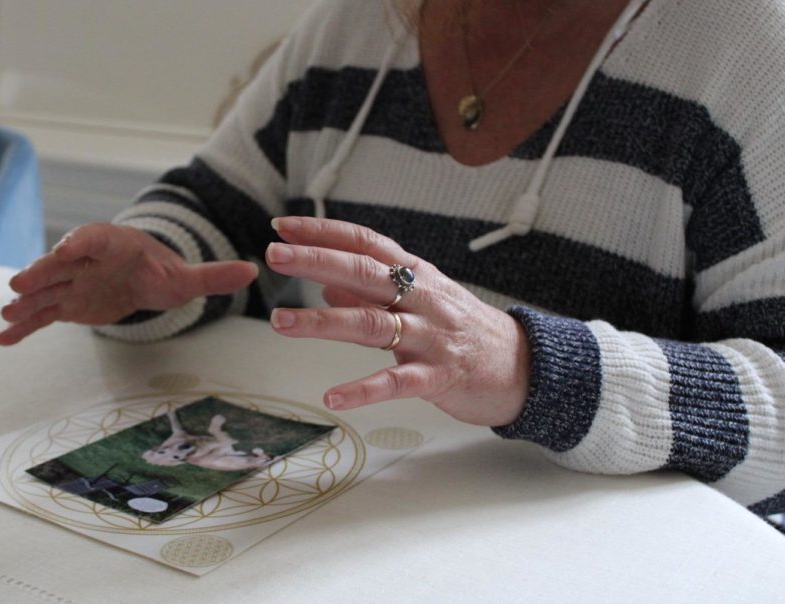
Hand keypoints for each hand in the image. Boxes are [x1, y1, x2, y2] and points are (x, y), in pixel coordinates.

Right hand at [0, 223, 257, 345]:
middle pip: (60, 263)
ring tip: (5, 316)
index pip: (92, 238)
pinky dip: (23, 327)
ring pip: (46, 291)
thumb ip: (213, 275)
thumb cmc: (162, 271)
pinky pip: (42, 315)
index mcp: (113, 243)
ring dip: (26, 303)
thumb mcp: (186, 277)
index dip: (78, 243)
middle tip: (20, 284)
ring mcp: (72, 282)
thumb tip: (254, 270)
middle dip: (41, 273)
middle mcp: (86, 260)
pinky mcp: (66, 304)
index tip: (65, 250)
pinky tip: (2, 341)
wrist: (143, 277)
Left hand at [266, 217, 529, 426]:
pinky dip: (363, 390)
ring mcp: (431, 336)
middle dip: (316, 262)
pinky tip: (332, 397)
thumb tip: (325, 286)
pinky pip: (397, 381)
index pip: (365, 243)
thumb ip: (371, 295)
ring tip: (280, 322)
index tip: (283, 227)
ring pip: (373, 324)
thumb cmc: (464, 330)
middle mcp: (421, 297)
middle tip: (274, 256)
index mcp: (415, 275)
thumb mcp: (420, 302)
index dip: (324, 232)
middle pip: (363, 273)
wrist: (525, 366)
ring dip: (323, 322)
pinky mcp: (440, 376)